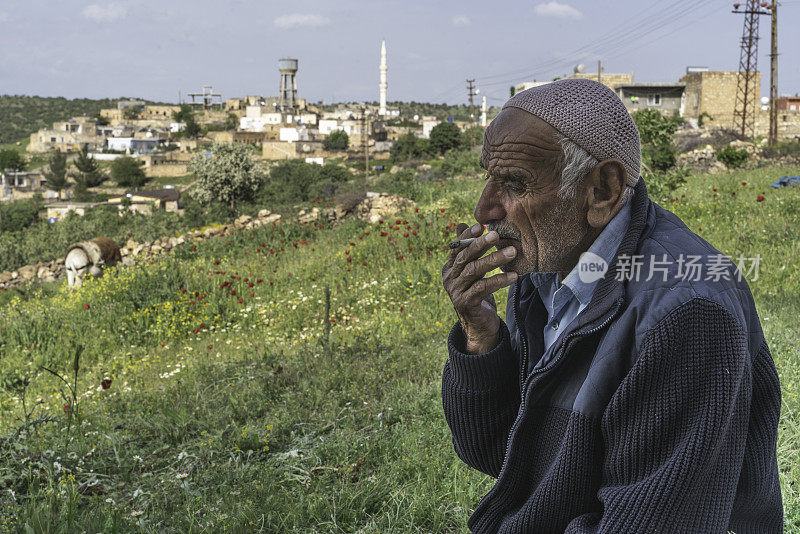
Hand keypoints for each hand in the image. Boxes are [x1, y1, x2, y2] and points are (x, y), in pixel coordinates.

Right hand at [442, 222, 517, 353]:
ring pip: (474, 271)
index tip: (480, 226)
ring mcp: (455, 291)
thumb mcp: (474, 272)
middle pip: (465, 257)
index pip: (457, 248)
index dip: (467, 236)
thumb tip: (462, 224)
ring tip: (512, 252)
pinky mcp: (465, 303)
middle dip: (481, 245)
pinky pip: (483, 288)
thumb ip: (469, 251)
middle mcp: (449, 278)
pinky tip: (513, 276)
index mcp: (449, 268)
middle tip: (496, 235)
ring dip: (494, 260)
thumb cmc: (478, 294)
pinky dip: (499, 280)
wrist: (478, 326)